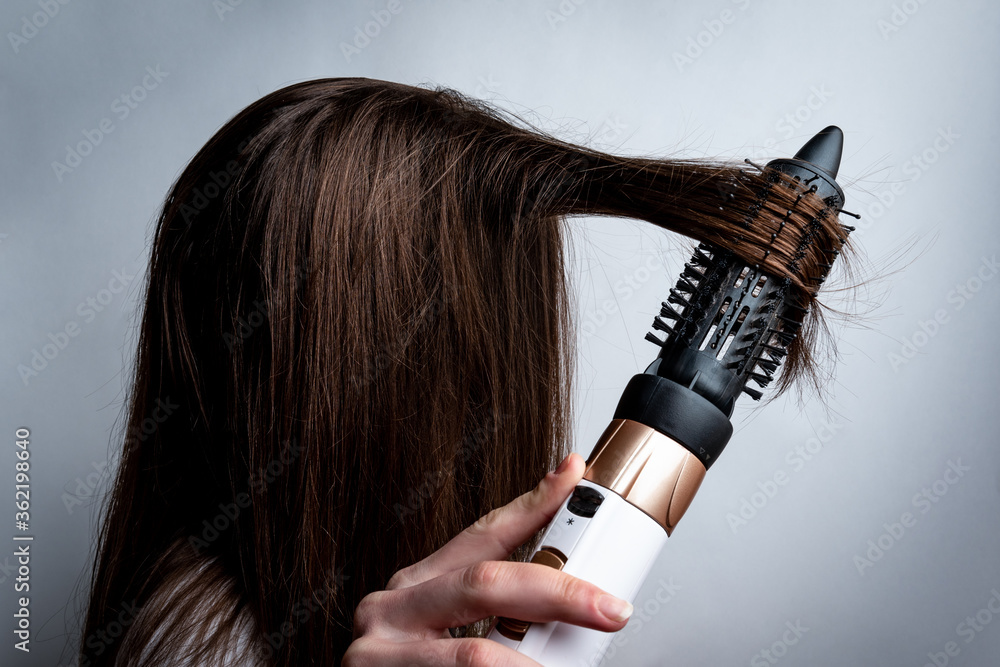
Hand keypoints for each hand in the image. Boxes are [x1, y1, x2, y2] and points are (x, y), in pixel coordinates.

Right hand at [343, 452, 633, 665]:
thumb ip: (491, 617)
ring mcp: (377, 653)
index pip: (481, 534)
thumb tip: (571, 599)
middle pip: (486, 583)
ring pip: (475, 654)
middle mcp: (391, 611)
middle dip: (559, 593)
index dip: (533, 504)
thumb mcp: (443, 635)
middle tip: (611, 609)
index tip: (574, 477)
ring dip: (534, 666)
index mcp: (414, 587)